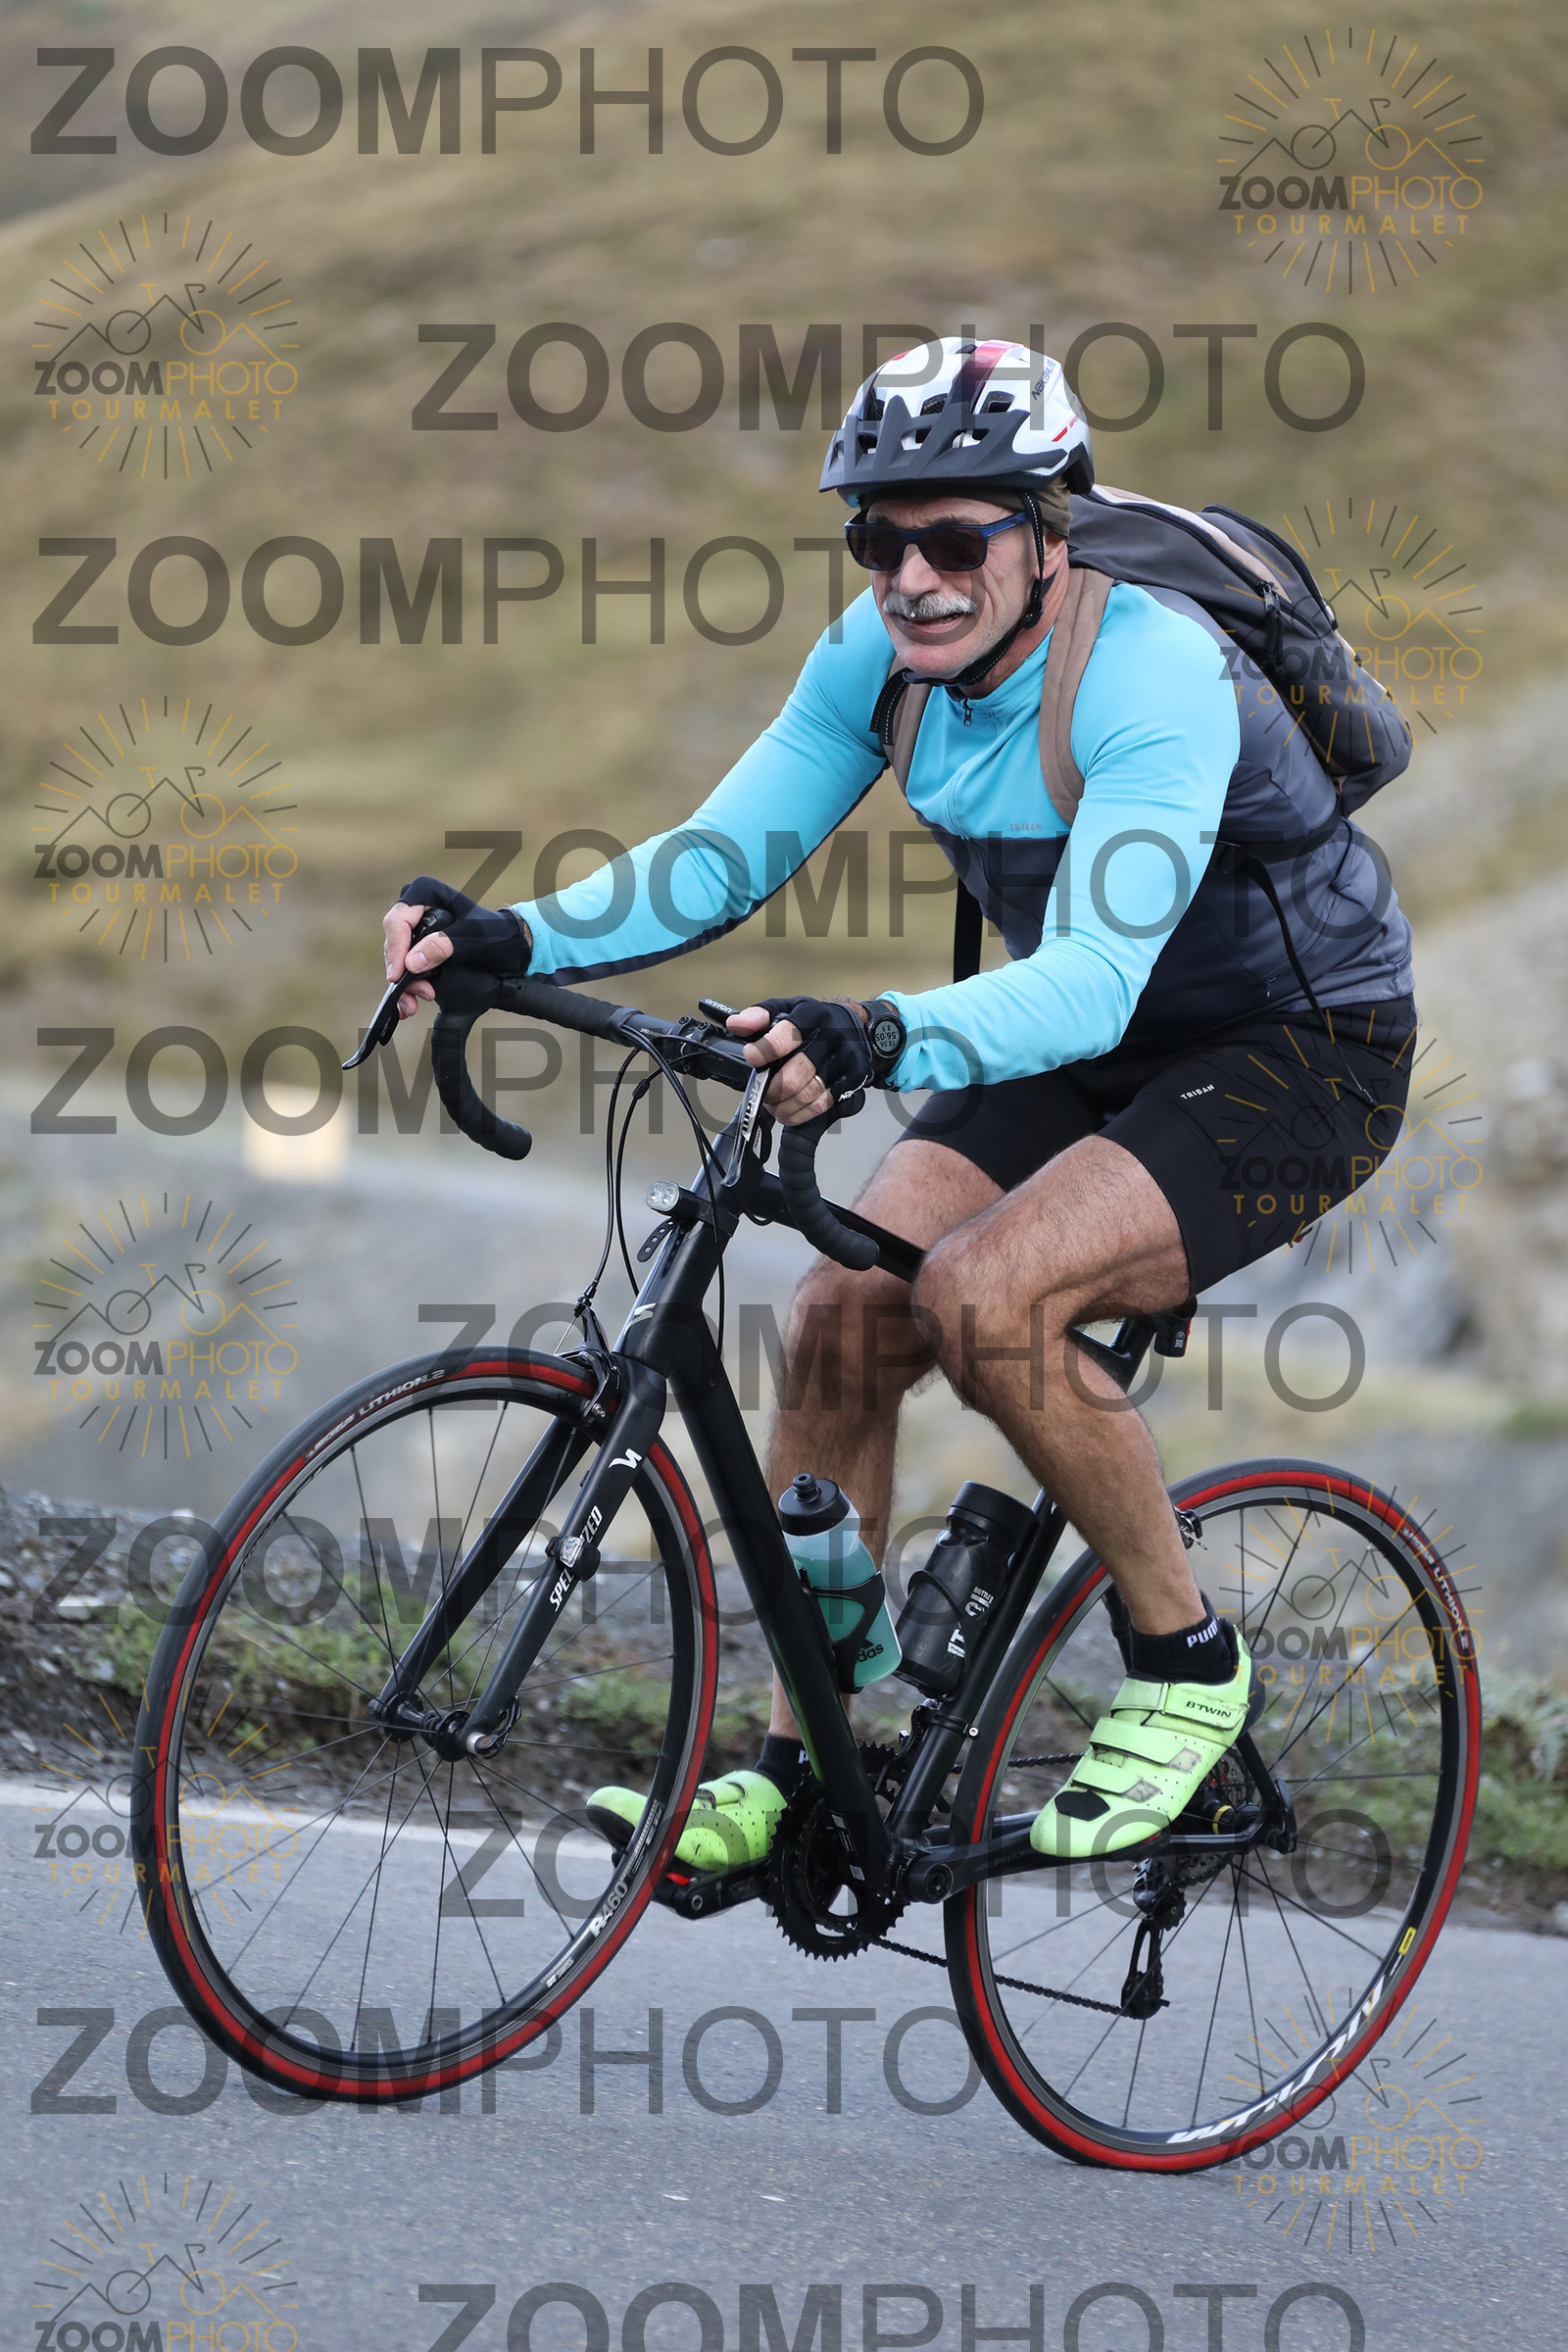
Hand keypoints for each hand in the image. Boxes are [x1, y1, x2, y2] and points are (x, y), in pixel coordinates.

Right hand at [382, 878, 531, 1021]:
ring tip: (415, 1003)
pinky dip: (407, 986)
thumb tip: (412, 963)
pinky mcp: (419, 946)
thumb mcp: (473, 937)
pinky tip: (411, 1002)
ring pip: (397, 958)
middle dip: (402, 971)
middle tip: (419, 993)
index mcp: (425, 892)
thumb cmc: (496, 933)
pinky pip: (405, 967)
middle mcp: (415, 908)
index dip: (396, 949)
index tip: (400, 974)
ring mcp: (415, 928)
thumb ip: (444, 946)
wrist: (510, 947)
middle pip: (394, 942)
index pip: (398, 921)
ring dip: (405, 984)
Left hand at [727, 997, 870, 1127]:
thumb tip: (736, 1025)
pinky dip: (802, 1113)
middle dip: (772, 1090)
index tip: (752, 1058)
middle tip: (764, 1093)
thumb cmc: (816, 1020)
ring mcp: (845, 1058)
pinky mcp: (854, 1078)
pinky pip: (823, 1104)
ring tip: (774, 1105)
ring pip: (808, 1094)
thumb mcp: (787, 1008)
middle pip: (795, 1075)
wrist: (856, 1025)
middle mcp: (832, 1036)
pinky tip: (791, 1111)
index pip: (786, 1036)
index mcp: (812, 1015)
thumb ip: (759, 1016)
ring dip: (784, 1106)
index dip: (764, 1051)